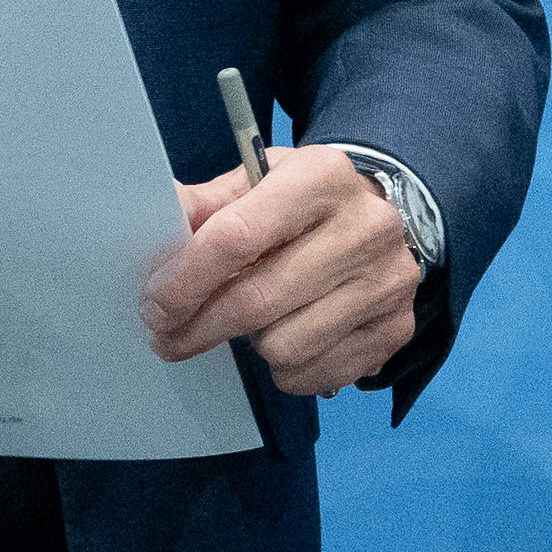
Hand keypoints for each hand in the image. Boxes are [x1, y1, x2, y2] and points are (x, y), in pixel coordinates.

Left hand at [139, 144, 423, 395]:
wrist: (380, 217)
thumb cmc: (303, 203)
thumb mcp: (256, 183)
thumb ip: (204, 206)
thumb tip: (154, 226)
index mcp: (321, 177)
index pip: (236, 236)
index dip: (185, 279)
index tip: (155, 304)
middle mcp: (366, 227)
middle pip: (257, 301)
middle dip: (200, 326)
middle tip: (169, 336)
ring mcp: (388, 282)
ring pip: (285, 347)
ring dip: (252, 345)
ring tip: (249, 324)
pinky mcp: (397, 329)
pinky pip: (316, 374)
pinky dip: (288, 369)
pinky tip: (288, 339)